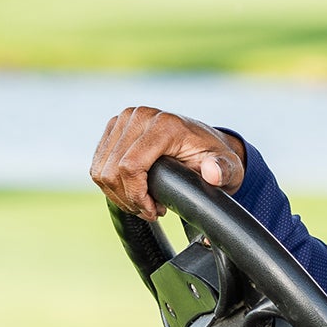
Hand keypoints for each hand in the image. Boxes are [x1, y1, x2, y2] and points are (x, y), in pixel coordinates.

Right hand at [90, 107, 245, 219]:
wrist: (205, 144)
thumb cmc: (215, 158)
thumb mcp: (228, 167)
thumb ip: (223, 171)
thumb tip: (212, 173)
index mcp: (164, 124)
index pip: (130, 166)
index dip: (136, 196)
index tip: (154, 211)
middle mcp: (140, 116)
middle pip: (112, 171)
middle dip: (129, 199)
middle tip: (150, 210)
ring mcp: (123, 120)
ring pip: (101, 170)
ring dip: (119, 194)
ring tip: (144, 202)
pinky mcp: (113, 128)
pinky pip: (98, 165)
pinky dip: (111, 185)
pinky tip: (133, 191)